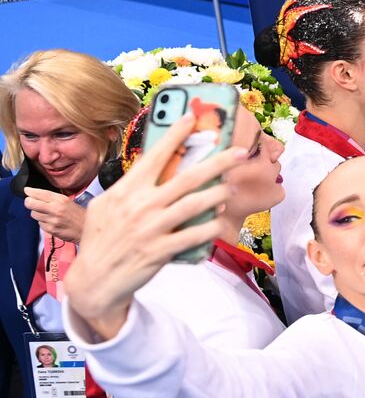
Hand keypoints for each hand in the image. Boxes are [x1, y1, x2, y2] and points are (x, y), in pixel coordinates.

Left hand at [23, 189, 86, 241]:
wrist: (89, 229)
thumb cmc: (80, 215)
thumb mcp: (69, 202)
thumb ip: (54, 198)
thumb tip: (37, 195)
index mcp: (61, 199)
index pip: (39, 193)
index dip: (30, 191)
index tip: (27, 190)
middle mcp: (56, 209)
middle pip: (30, 203)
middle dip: (29, 202)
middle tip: (31, 202)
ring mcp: (52, 220)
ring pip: (34, 214)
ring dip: (38, 214)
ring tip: (47, 214)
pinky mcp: (51, 229)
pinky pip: (40, 224)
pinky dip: (43, 223)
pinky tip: (52, 222)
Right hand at [65, 114, 245, 339]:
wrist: (93, 280)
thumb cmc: (102, 239)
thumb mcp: (107, 206)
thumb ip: (131, 187)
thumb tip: (153, 165)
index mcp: (126, 190)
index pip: (155, 156)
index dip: (175, 135)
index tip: (192, 117)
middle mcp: (140, 206)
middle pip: (186, 178)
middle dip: (216, 162)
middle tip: (238, 152)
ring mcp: (151, 228)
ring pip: (195, 204)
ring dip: (220, 193)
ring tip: (233, 187)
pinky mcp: (160, 251)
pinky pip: (194, 235)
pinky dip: (211, 227)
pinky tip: (220, 222)